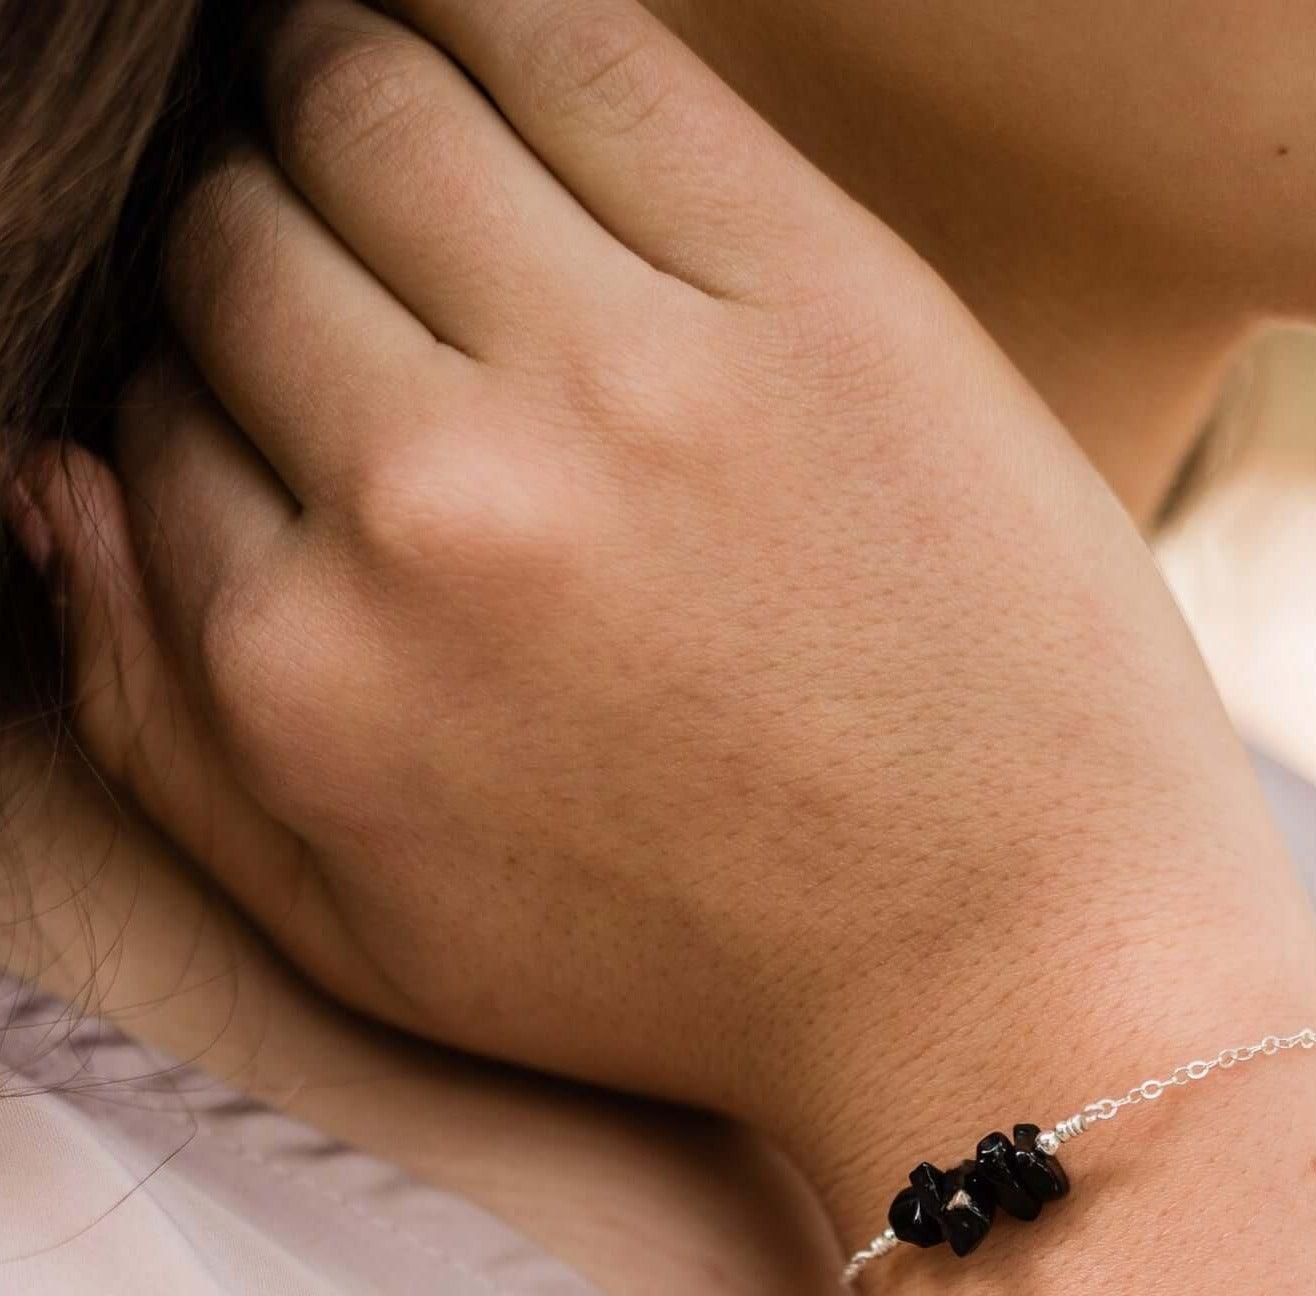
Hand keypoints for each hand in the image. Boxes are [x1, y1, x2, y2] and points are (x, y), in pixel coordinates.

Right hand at [22, 0, 1315, 1226]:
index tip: (293, 363)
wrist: (1014, 969)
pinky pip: (575, 45)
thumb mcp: (384, 942)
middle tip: (349, 245)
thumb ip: (167, 730)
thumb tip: (51, 473)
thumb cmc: (704, 973)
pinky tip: (467, 18)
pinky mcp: (812, 298)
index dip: (209, 368)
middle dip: (259, 224)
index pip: (151, 404)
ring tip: (386, 111)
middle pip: (235, 237)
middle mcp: (434, 509)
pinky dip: (484, 2)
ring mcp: (628, 386)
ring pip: (366, 105)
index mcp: (311, 672)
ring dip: (341, 83)